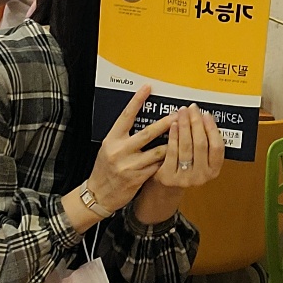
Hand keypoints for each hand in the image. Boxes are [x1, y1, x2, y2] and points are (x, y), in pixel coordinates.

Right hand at [86, 86, 176, 214]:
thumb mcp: (109, 148)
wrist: (99, 194)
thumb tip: (141, 118)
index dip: (136, 101)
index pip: (126, 116)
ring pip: (157, 152)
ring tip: (184, 135)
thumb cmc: (105, 168)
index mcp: (112, 140)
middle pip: (147, 133)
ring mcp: (129, 166)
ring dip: (171, 144)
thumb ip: (123, 136)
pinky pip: (158, 166)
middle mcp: (120, 151)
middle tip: (177, 114)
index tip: (147, 88)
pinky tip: (175, 155)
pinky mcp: (138, 178)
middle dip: (165, 123)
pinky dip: (167, 160)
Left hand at [134, 105, 225, 224]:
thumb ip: (205, 141)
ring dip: (184, 126)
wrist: (167, 186)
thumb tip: (203, 116)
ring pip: (186, 147)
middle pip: (201, 144)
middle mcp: (202, 176)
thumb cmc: (185, 166)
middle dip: (196, 123)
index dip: (212, 129)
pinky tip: (173, 125)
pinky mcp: (169, 177)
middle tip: (192, 109)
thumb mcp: (200, 157)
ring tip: (182, 113)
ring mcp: (185, 178)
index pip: (217, 147)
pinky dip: (173, 136)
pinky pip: (172, 152)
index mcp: (213, 170)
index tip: (206, 114)